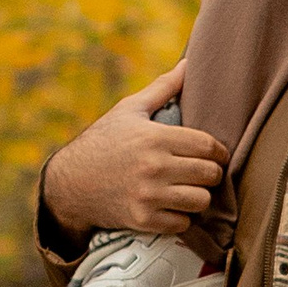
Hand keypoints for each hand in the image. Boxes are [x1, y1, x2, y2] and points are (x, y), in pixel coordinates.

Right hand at [42, 62, 228, 242]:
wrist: (69, 183)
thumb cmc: (103, 141)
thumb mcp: (129, 109)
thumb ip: (163, 88)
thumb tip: (188, 63)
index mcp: (155, 137)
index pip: (208, 146)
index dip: (217, 151)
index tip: (214, 154)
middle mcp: (154, 167)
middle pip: (210, 174)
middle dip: (210, 173)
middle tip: (202, 172)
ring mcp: (148, 195)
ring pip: (201, 201)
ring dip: (198, 196)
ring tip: (188, 189)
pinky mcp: (143, 219)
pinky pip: (183, 223)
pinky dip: (181, 217)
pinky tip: (171, 206)